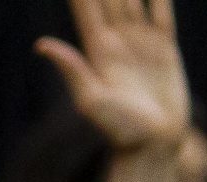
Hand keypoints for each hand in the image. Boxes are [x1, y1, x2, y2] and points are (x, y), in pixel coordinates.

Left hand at [41, 0, 187, 151]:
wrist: (153, 143)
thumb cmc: (120, 129)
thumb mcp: (90, 99)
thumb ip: (71, 69)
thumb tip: (41, 44)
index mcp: (97, 51)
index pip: (87, 8)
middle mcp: (118, 42)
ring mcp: (141, 43)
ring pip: (134, 0)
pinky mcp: (164, 49)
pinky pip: (162, 14)